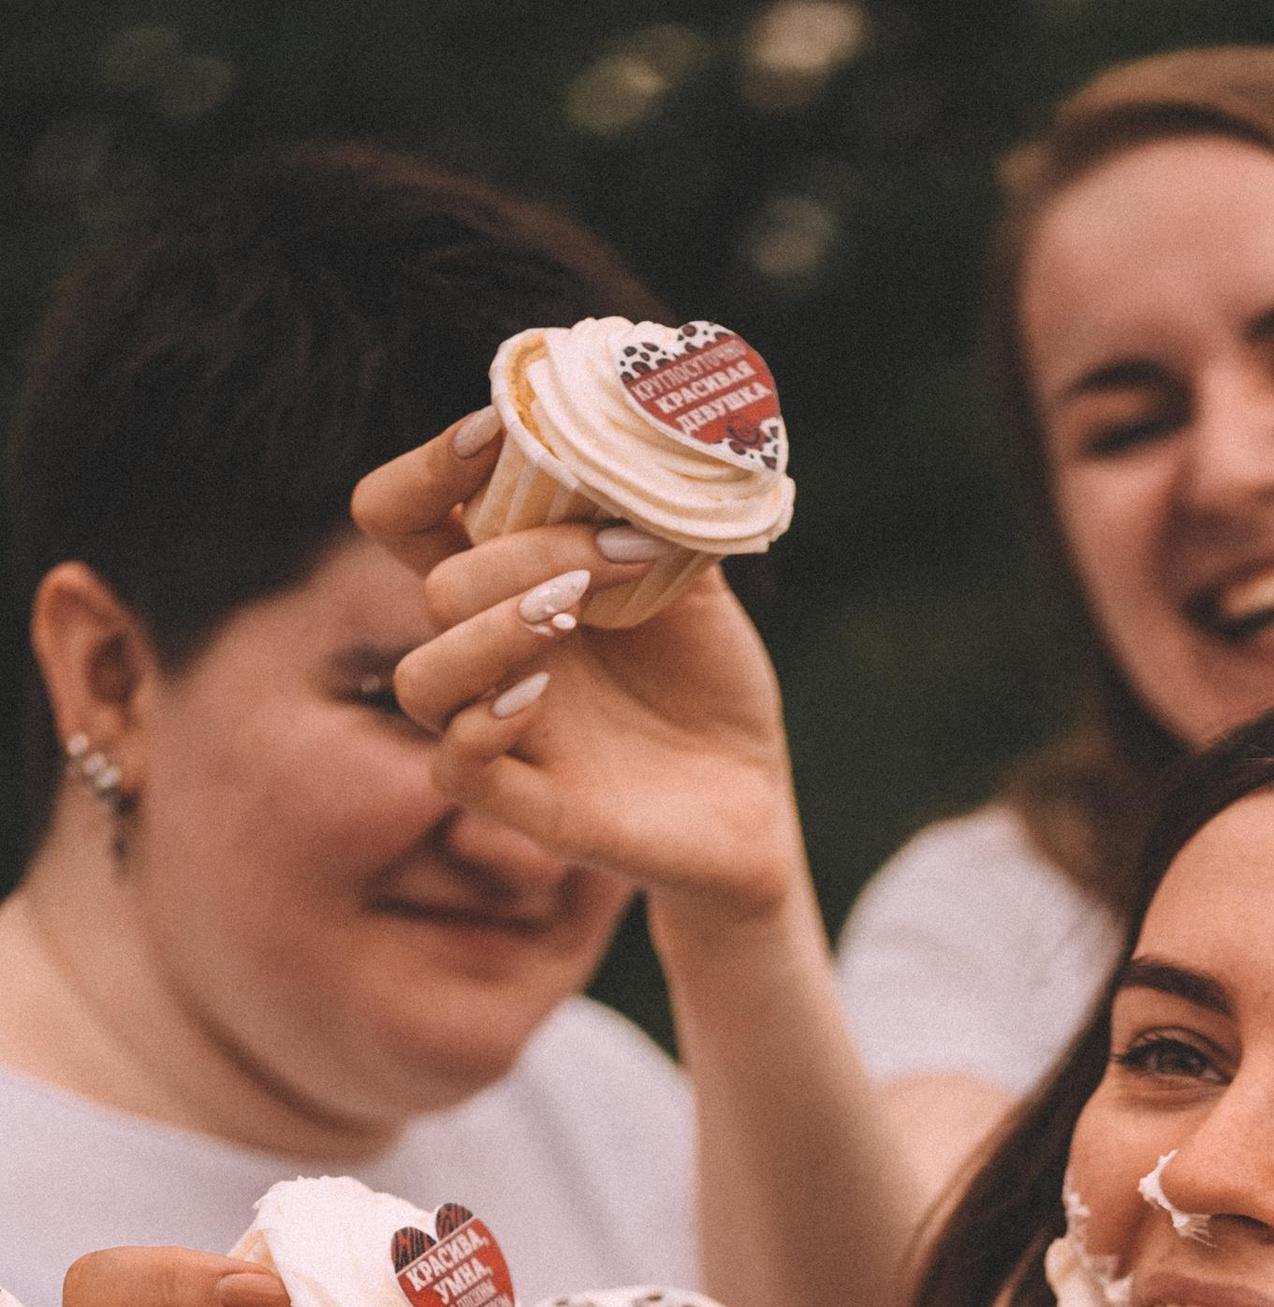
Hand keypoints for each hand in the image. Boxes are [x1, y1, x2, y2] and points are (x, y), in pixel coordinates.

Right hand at [352, 421, 804, 921]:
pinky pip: (457, 767)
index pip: (406, 515)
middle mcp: (489, 656)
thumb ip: (653, 505)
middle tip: (616, 556)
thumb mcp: (690, 578)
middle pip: (434, 585)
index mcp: (507, 585)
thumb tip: (648, 417)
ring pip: (422, 678)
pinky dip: (485, 725)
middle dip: (521, 554)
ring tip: (571, 617)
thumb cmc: (707, 683)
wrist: (754, 798)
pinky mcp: (531, 808)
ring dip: (490, 633)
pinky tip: (539, 696)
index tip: (496, 429)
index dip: (430, 466)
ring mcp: (504, 733)